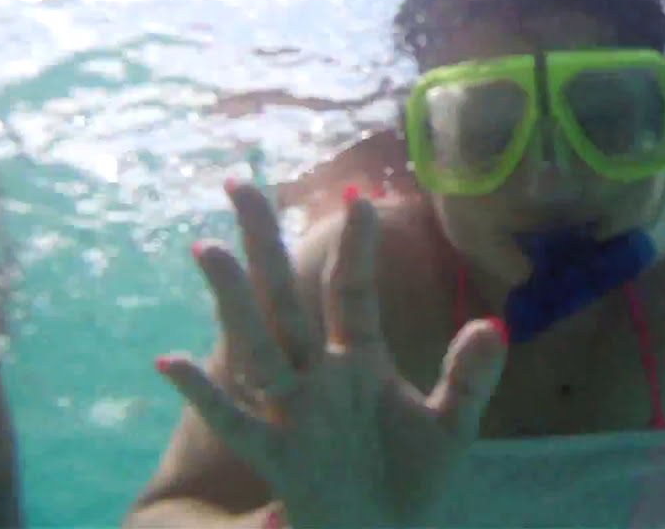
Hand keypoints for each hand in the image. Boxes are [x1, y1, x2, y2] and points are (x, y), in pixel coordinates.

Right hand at [155, 182, 507, 527]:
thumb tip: (496, 323)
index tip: (355, 194)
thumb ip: (470, 376)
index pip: (351, 290)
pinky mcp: (282, 457)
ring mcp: (297, 412)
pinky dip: (203, 395)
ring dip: (235, 300)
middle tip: (240, 183)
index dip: (354, 246)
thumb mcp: (453, 425)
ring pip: (259, 346)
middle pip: (287, 299)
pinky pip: (238, 422)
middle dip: (265, 244)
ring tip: (208, 247)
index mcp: (360, 360)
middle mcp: (320, 375)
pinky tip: (169, 362)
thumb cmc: (411, 481)